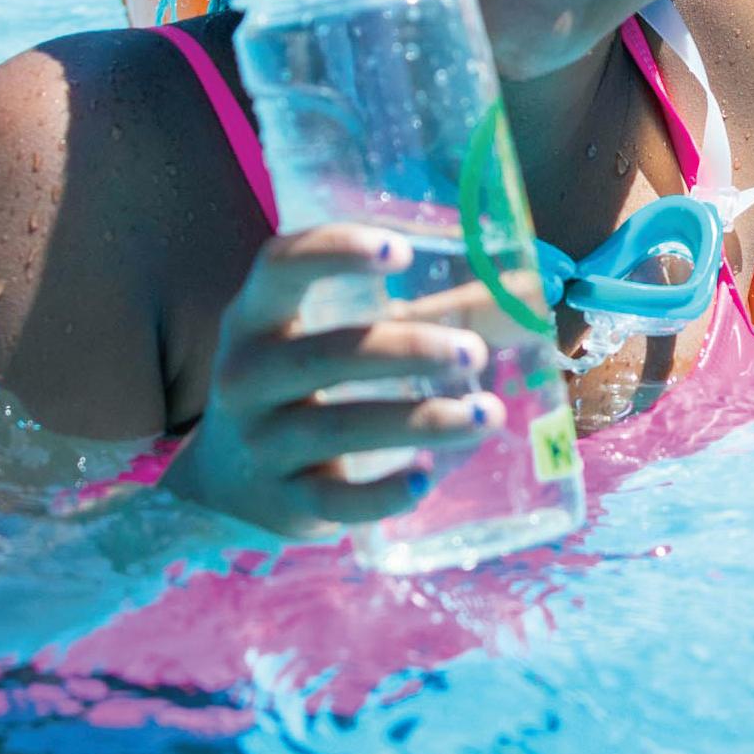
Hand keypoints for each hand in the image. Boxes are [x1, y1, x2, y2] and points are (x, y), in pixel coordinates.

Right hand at [161, 226, 500, 538]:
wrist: (226, 485)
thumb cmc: (303, 384)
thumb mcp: (337, 335)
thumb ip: (420, 311)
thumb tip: (527, 287)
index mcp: (259, 316)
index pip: (280, 266)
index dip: (335, 251)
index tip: (400, 252)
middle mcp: (247, 375)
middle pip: (324, 355)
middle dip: (406, 351)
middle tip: (474, 353)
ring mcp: (260, 443)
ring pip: (338, 429)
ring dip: (419, 421)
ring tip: (487, 415)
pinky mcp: (283, 502)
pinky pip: (333, 500)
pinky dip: (382, 494)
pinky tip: (427, 480)